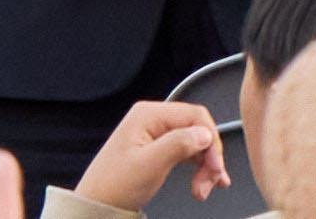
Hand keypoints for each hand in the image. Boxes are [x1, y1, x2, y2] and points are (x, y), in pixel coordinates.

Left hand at [75, 100, 231, 210]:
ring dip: (206, 166)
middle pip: (197, 129)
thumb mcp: (150, 164)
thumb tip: (204, 133)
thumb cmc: (116, 184)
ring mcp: (155, 133)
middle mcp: (152, 119)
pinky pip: (187, 152)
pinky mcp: (158, 148)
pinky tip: (203, 182)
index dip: (211, 141)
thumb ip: (178, 144)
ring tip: (203, 189)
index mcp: (148, 114)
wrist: (100, 201)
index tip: (216, 167)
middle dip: (210, 157)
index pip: (195, 115)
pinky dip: (199, 167)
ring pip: (195, 143)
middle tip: (212, 182)